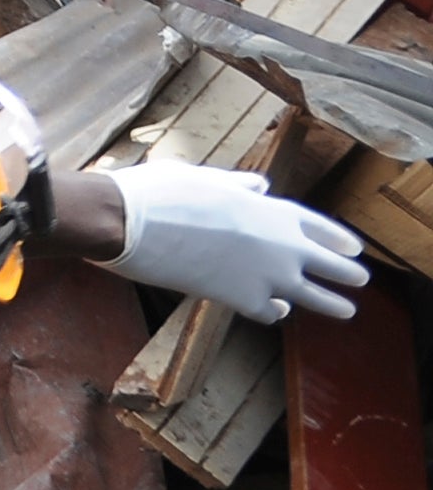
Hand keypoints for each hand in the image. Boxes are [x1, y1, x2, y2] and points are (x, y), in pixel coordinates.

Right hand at [103, 163, 368, 323]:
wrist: (129, 222)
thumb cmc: (160, 191)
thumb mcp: (204, 177)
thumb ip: (239, 185)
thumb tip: (260, 185)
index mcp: (274, 209)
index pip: (322, 228)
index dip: (340, 240)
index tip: (354, 249)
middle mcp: (283, 244)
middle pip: (331, 265)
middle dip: (349, 273)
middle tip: (360, 280)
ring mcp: (267, 275)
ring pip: (315, 296)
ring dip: (333, 304)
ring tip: (347, 310)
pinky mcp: (243, 299)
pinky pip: (270, 310)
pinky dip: (275, 311)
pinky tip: (277, 312)